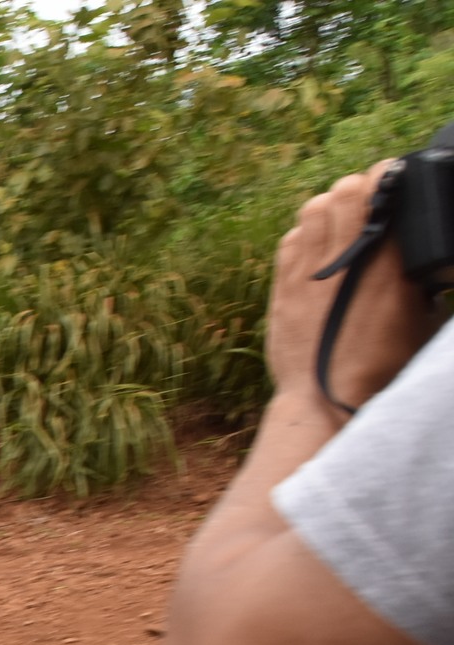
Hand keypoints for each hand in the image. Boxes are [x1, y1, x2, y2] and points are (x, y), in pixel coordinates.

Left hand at [267, 160, 437, 413]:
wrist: (326, 402)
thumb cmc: (383, 366)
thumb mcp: (423, 319)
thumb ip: (422, 280)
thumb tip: (427, 262)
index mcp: (389, 263)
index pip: (383, 189)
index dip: (389, 177)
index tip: (397, 180)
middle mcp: (345, 259)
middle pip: (345, 189)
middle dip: (360, 188)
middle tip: (370, 202)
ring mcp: (307, 272)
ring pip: (313, 208)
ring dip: (330, 207)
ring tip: (343, 222)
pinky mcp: (283, 288)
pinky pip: (290, 238)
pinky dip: (305, 234)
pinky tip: (318, 248)